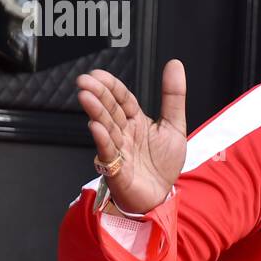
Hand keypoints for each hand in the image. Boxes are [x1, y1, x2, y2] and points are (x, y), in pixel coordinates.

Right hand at [75, 59, 187, 214]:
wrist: (160, 196)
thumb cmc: (163, 163)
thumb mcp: (174, 126)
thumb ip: (173, 96)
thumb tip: (175, 64)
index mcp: (135, 121)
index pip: (122, 99)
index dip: (111, 86)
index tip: (98, 74)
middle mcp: (123, 134)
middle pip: (110, 110)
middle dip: (98, 95)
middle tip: (85, 81)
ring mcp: (118, 151)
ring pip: (106, 128)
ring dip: (96, 112)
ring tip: (86, 97)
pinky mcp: (117, 170)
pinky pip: (108, 153)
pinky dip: (102, 140)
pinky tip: (96, 127)